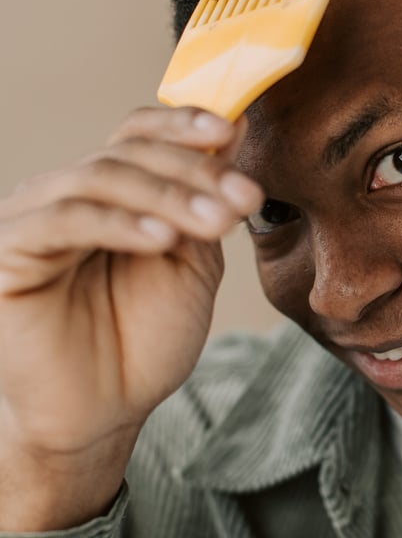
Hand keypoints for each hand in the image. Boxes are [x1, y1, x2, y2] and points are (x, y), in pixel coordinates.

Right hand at [0, 106, 262, 529]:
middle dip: (193, 172)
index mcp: (110, 193)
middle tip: (242, 198)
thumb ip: (203, 204)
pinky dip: (118, 222)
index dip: (183, 124)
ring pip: (100, 178)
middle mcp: (67, 195)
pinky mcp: (9, 251)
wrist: (101, 413)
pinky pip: (63, 219)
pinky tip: (161, 238)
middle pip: (127, 152)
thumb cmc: (142, 341)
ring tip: (215, 222)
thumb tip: (233, 134)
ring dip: (167, 195)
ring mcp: (35, 219)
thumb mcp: (191, 264)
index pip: (139, 132)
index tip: (233, 132)